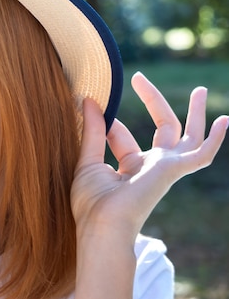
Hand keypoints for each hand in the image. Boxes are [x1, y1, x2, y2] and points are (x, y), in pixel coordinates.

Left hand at [71, 71, 227, 239]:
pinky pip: (201, 154)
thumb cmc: (91, 203)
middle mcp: (151, 168)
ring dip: (193, 113)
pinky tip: (224, 122)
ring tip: (198, 90)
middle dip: (154, 102)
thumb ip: (92, 131)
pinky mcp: (174, 170)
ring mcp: (165, 169)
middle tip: (139, 78)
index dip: (109, 123)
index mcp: (129, 169)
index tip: (94, 107)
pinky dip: (214, 139)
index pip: (124, 138)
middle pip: (161, 130)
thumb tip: (88, 99)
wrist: (102, 225)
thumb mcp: (88, 160)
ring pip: (187, 136)